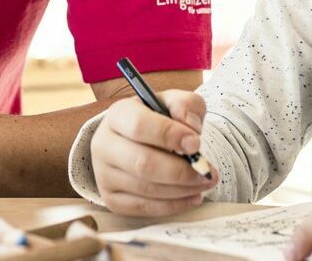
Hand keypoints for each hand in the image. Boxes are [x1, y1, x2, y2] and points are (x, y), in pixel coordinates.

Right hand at [88, 89, 216, 216]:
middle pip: (142, 163)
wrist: (137, 143)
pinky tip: (193, 196)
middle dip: (182, 171)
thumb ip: (186, 105)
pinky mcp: (111, 199)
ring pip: (147, 188)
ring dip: (183, 189)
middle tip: (207, 172)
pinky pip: (145, 208)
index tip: (196, 143)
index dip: (169, 135)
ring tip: (205, 182)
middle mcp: (104, 145)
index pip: (138, 125)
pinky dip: (174, 205)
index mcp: (117, 115)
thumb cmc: (158, 121)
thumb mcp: (173, 103)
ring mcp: (104, 175)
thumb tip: (191, 129)